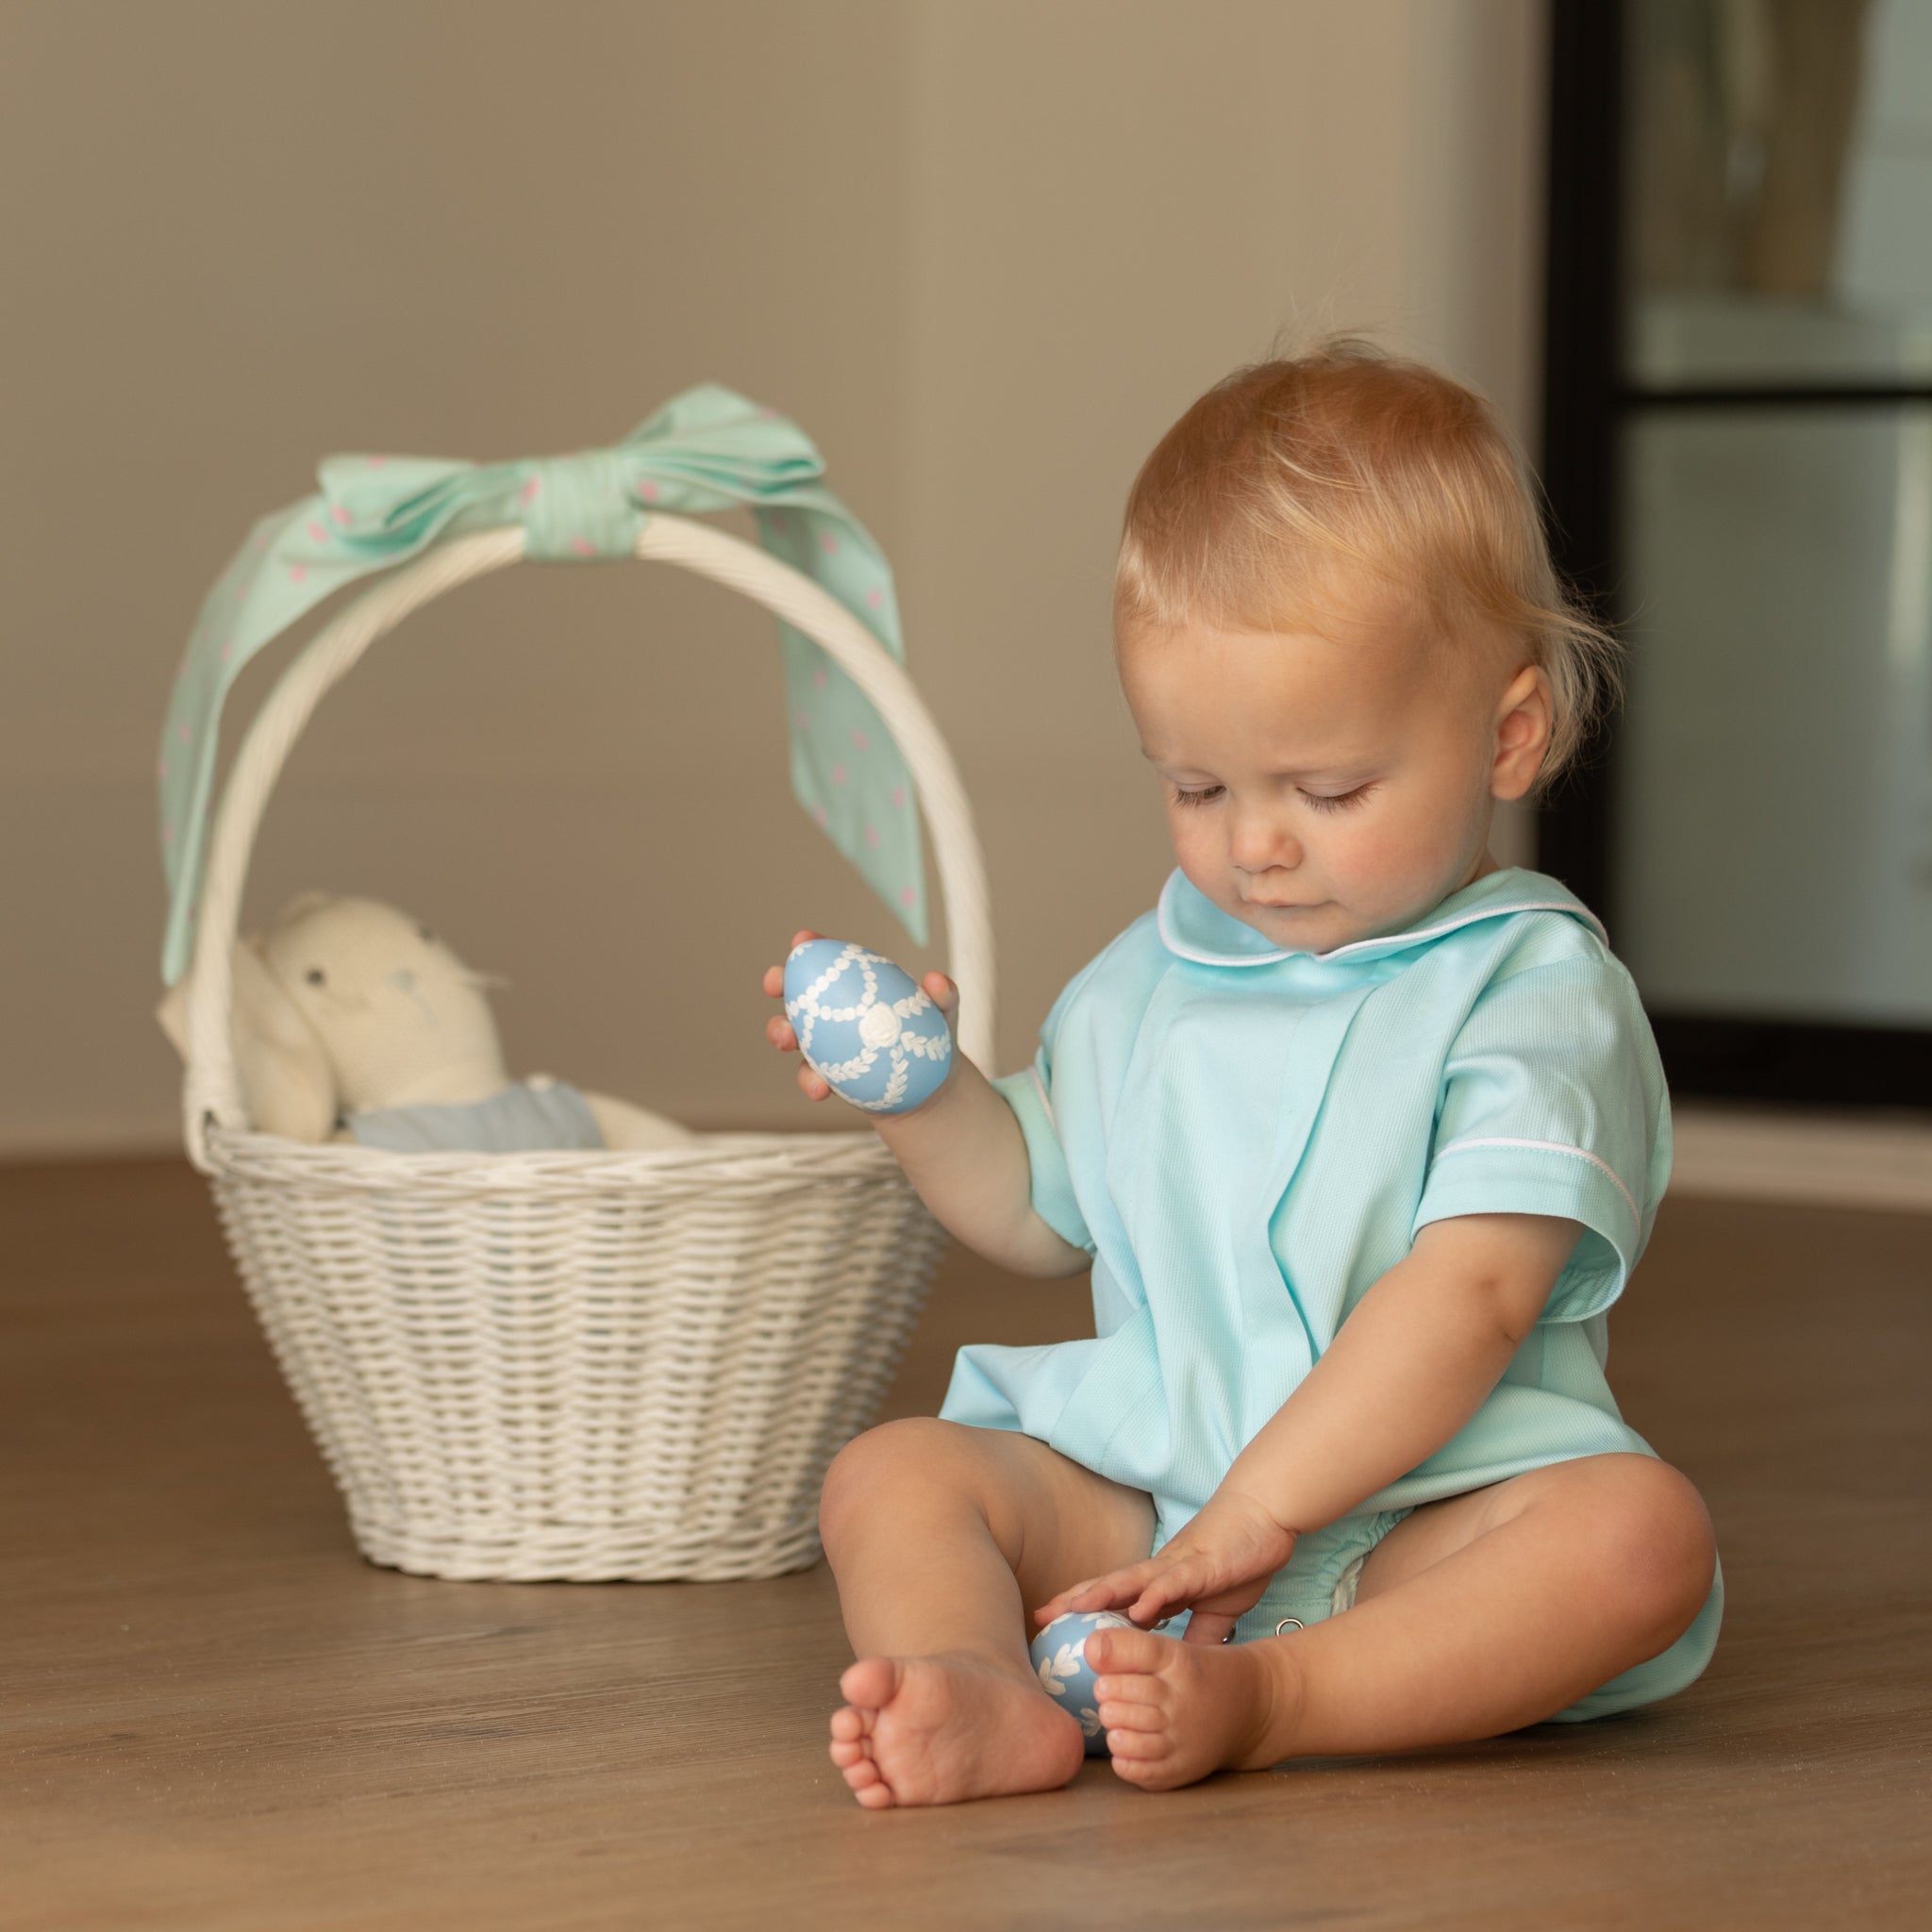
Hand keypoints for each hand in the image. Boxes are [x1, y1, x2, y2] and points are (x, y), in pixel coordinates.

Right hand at [761, 930, 958, 1106]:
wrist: (928, 1089)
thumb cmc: (933, 1038)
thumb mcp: (943, 1014)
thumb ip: (943, 995)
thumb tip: (935, 981)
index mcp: (857, 983)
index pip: (831, 958)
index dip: (811, 946)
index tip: (802, 941)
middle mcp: (834, 1009)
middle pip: (797, 989)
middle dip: (778, 981)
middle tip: (775, 985)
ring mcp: (825, 1043)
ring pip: (791, 1032)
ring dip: (780, 1032)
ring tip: (787, 1040)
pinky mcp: (825, 1074)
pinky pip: (808, 1074)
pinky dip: (808, 1080)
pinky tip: (820, 1088)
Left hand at [1034, 1487, 1297, 1646]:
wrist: (1263, 1514)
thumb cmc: (1238, 1557)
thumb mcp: (1217, 1609)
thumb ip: (1198, 1635)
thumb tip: (1182, 1665)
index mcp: (1161, 1586)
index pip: (1115, 1602)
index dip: (1083, 1614)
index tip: (1051, 1629)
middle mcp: (1160, 1573)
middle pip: (1110, 1588)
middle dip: (1073, 1603)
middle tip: (1038, 1618)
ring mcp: (1178, 1568)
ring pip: (1131, 1581)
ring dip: (1100, 1595)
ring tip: (1069, 1610)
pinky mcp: (1203, 1566)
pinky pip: (1174, 1582)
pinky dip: (1154, 1596)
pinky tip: (1137, 1611)